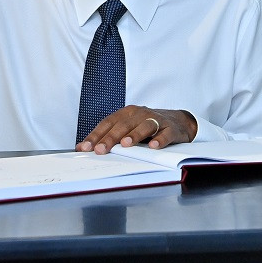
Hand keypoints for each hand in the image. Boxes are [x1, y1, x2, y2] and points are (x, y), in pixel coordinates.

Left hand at [76, 105, 196, 153]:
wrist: (178, 122)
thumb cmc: (148, 126)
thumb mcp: (128, 128)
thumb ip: (108, 136)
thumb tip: (83, 148)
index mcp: (127, 113)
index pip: (108, 123)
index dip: (96, 135)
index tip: (85, 147)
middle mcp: (140, 114)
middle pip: (123, 125)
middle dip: (110, 138)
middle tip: (100, 149)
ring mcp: (156, 120)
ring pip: (144, 126)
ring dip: (134, 135)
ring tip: (125, 144)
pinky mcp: (171, 128)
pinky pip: (165, 133)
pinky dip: (160, 139)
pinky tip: (153, 146)